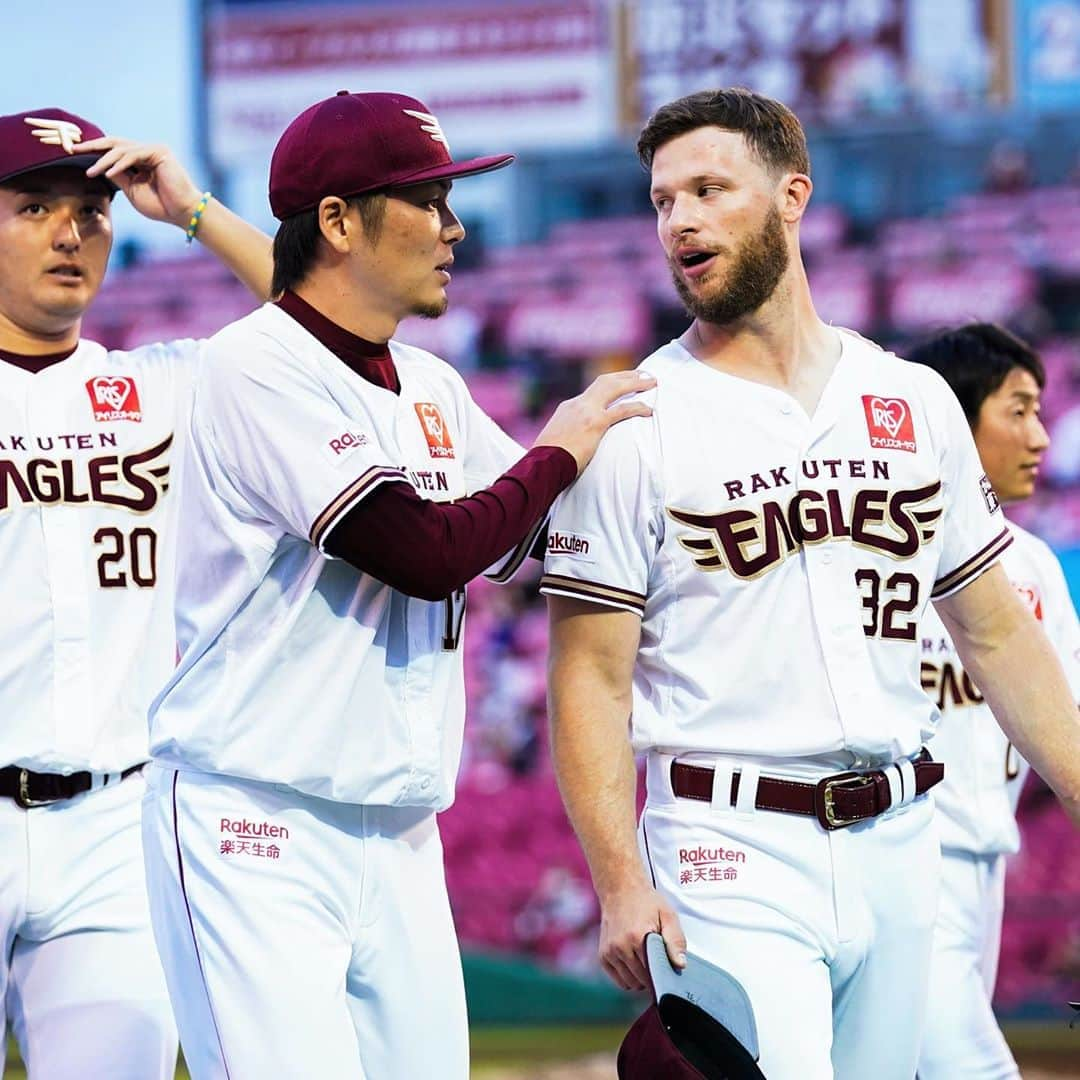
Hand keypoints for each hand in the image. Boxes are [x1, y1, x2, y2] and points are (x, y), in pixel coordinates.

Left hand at [78, 136, 203, 229]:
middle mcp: (147, 151)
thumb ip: (118, 176)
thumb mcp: (132, 190)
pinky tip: (107, 172)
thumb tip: (100, 166)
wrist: (183, 213)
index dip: (95, 151)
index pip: (114, 151)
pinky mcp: (159, 152)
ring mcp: (153, 150)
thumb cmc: (161, 206)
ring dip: (103, 161)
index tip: (75, 154)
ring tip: (90, 172)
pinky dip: (119, 163)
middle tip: (73, 149)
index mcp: (141, 160)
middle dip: (93, 146)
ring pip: (121, 150)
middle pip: (114, 144)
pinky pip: (133, 155)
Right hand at [534, 370, 654, 474]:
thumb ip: (568, 436)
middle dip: (626, 375)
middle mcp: (577, 404)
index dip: (610, 385)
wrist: (541, 464)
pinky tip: (649, 410)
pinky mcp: (595, 423)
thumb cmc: (547, 460)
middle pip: (605, 381)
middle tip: (643, 374)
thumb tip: (576, 445)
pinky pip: (622, 410)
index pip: (592, 391)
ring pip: (615, 388)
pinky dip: (637, 407)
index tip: (623, 383)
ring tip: (652, 382)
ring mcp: (586, 411)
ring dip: (635, 383)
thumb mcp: (556, 441)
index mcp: (568, 407)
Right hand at [597, 880, 685, 990]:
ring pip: (629, 983)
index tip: (668, 971)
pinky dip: (628, 976)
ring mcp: (609, 952)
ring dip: (640, 978)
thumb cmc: (646, 902)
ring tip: (646, 962)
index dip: (663, 976)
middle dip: (652, 977)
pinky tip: (635, 963)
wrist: (620, 889)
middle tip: (658, 963)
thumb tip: (680, 965)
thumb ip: (676, 940)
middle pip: (641, 980)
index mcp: (637, 937)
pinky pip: (618, 979)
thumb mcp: (667, 915)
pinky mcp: (603, 955)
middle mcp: (620, 947)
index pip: (653, 973)